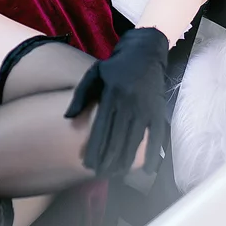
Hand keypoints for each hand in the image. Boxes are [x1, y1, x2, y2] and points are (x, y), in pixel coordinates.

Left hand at [63, 27, 168, 175]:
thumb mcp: (94, 74)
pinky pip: (157, 135)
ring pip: (135, 139)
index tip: (88, 164)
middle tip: (100, 174)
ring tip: (117, 174)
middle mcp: (129, 102)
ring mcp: (145, 106)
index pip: (101, 127)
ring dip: (127, 159)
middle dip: (108, 158)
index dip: (95, 147)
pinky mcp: (158, 109)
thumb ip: (80, 95)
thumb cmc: (116, 66)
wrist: (145, 51)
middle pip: (117, 137)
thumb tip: (67, 117)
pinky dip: (153, 153)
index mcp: (111, 94)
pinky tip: (148, 169)